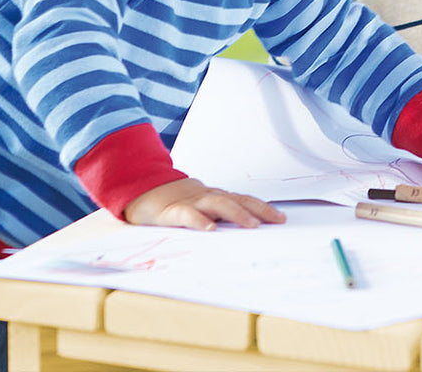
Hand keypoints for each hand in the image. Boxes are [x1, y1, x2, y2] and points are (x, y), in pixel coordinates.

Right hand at [124, 177, 285, 230]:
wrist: (139, 190)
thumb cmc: (173, 203)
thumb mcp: (198, 207)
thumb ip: (217, 216)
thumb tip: (244, 231)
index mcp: (214, 197)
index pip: (243, 200)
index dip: (263, 207)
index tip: (282, 218)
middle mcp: (206, 196)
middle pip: (237, 200)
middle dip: (259, 209)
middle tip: (278, 220)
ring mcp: (190, 202)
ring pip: (217, 204)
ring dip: (236, 214)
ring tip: (252, 225)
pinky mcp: (170, 211)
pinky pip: (187, 215)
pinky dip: (199, 221)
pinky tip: (210, 229)